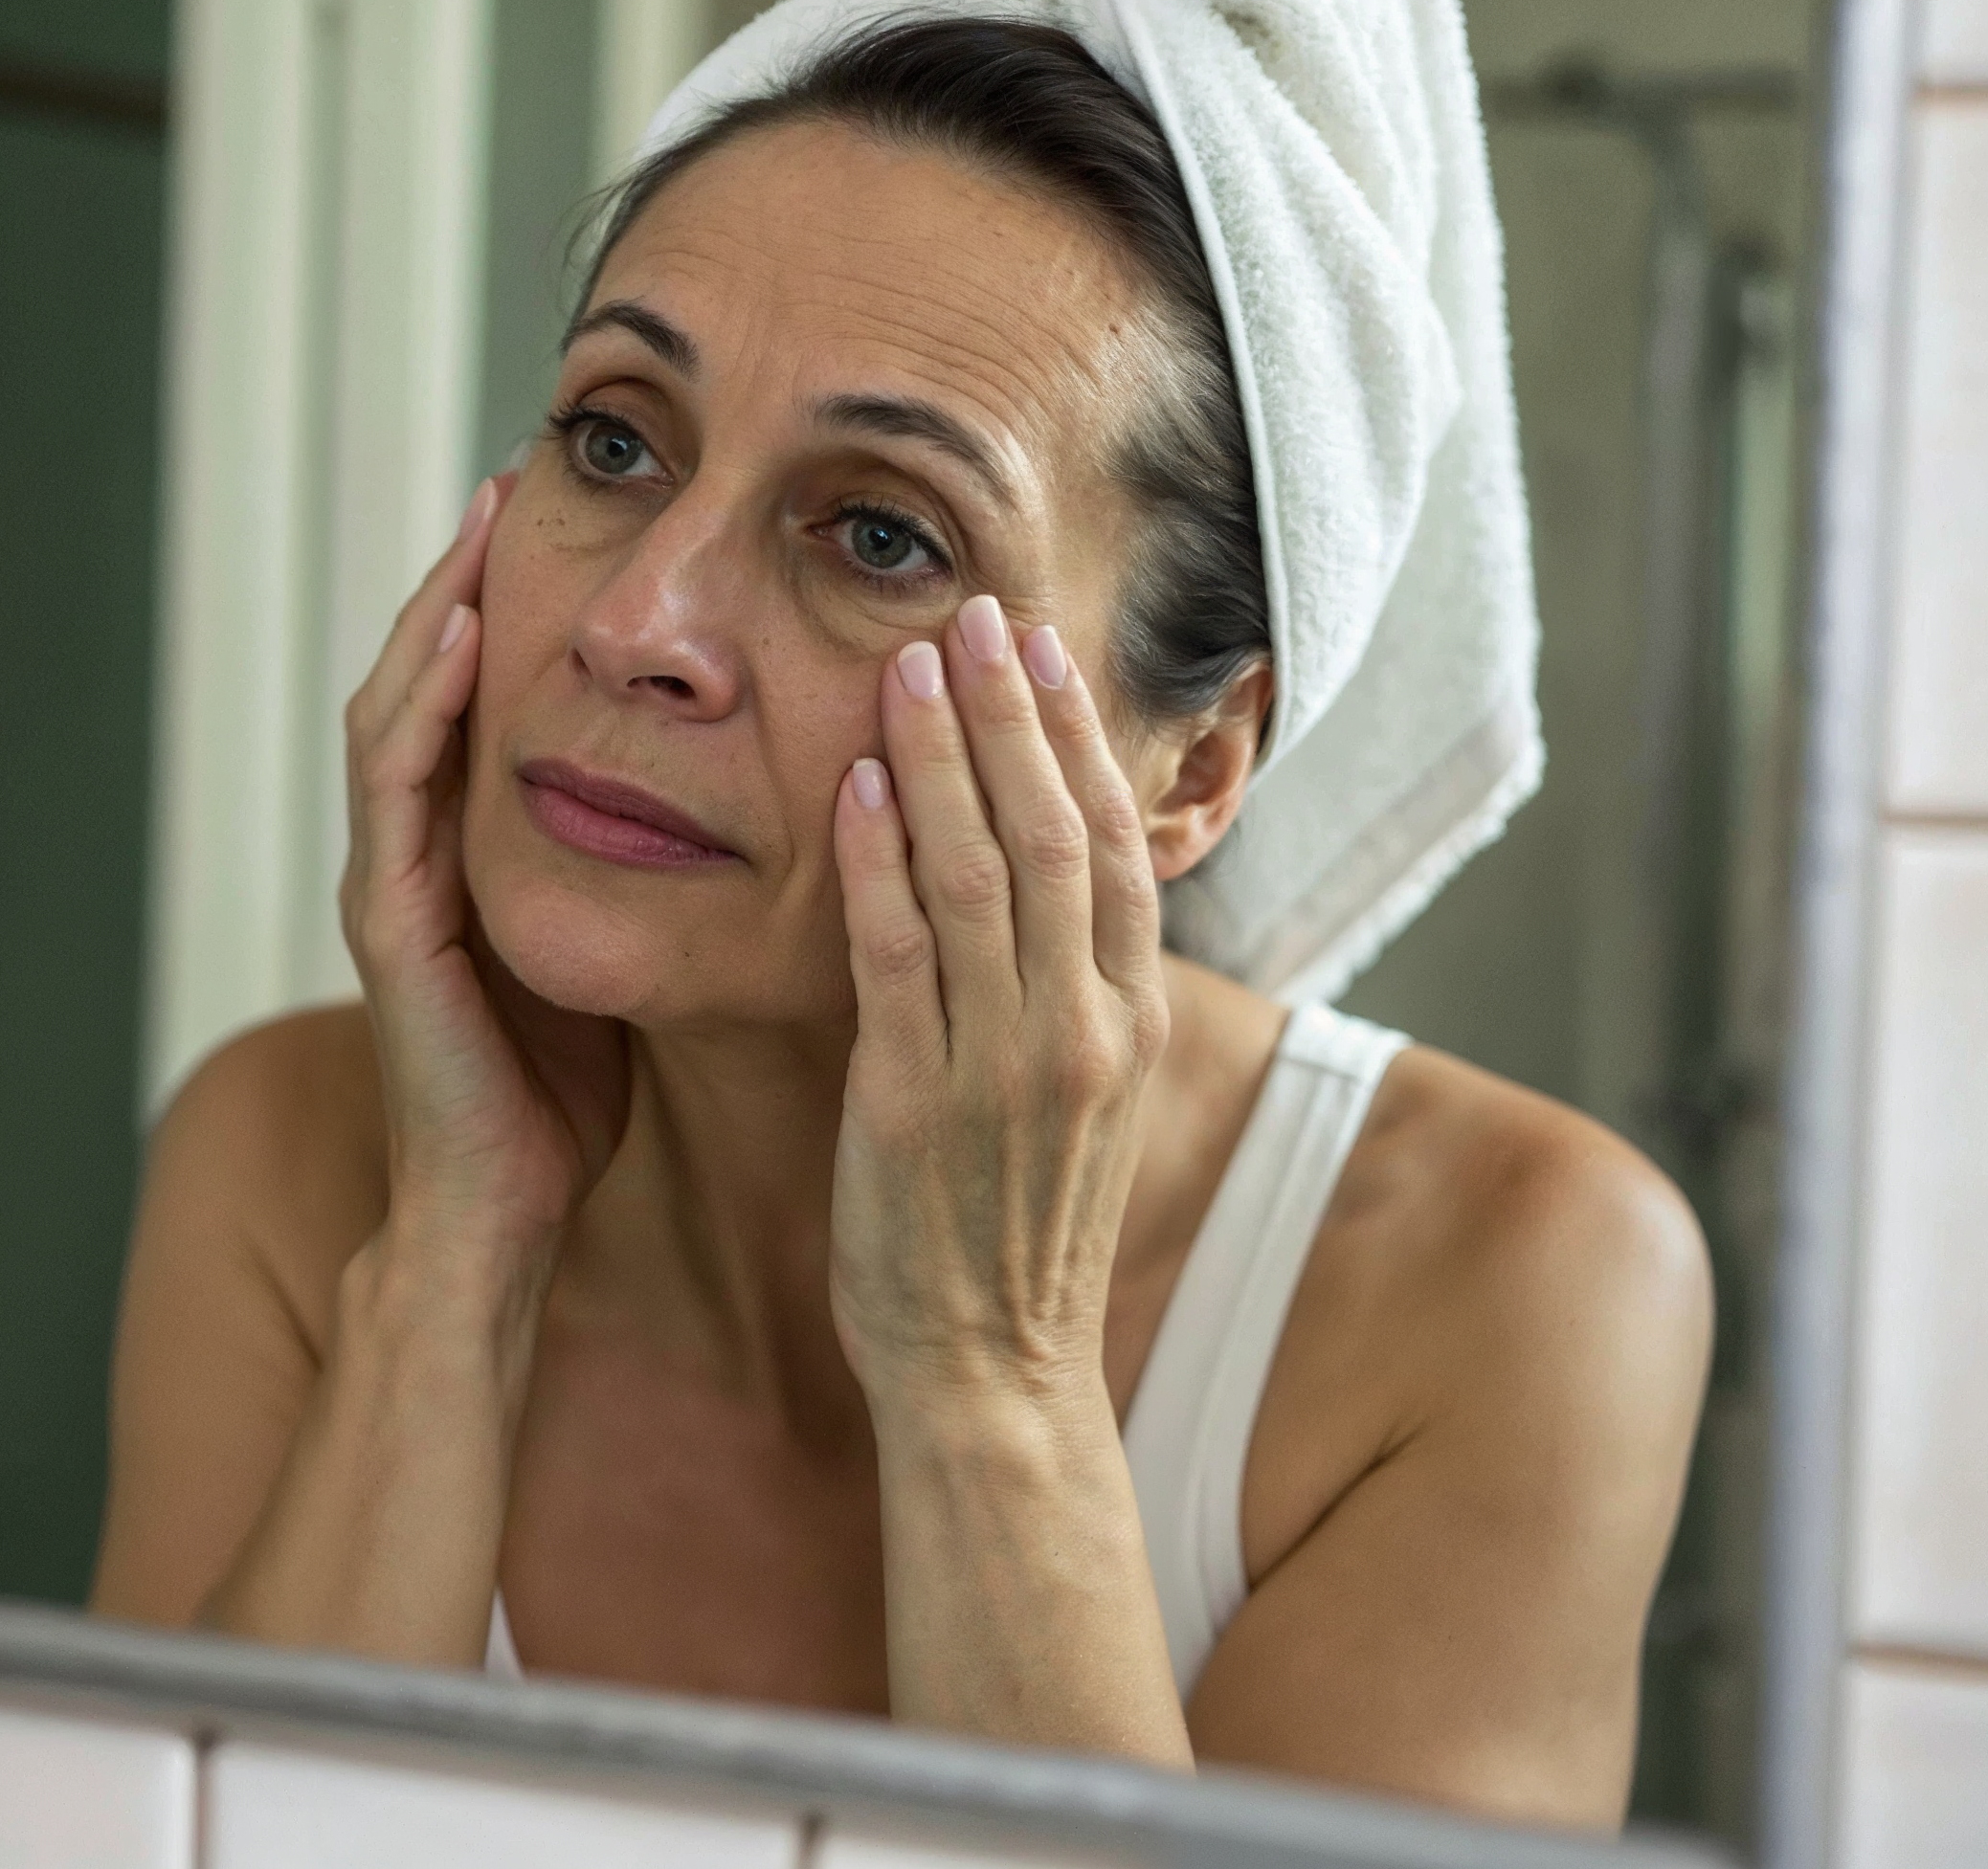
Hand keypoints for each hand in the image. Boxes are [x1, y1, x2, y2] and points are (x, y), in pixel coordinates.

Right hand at [338, 477, 628, 1308]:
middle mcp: (414, 855)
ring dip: (431, 608)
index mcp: (467, 855)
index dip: (508, 603)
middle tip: (515, 472)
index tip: (567, 512)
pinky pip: (394, 792)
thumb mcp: (617, 947)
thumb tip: (732, 794)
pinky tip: (460, 638)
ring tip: (481, 517)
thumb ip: (635, 868)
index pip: (479, 699)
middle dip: (461, 573)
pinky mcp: (390, 929)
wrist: (501, 1219)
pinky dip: (420, 706)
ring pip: (394, 711)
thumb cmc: (562, 1102)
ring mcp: (389, 887)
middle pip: (423, 678)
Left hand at [825, 596, 1165, 1406]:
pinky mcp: (913, 1104)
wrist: (992, 1376)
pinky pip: (898, 958)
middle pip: (1053, 832)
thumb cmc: (1012, 1233)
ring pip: (979, 873)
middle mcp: (1081, 1030)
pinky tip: (859, 785)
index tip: (1035, 646)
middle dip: (1013, 712)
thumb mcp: (1075, 1099)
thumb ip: (1068, 990)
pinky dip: (879, 864)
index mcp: (1128, 1022)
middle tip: (971, 610)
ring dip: (943, 756)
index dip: (1073, 736)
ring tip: (910, 661)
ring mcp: (1003, 1065)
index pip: (1109, 844)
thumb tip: (1047, 882)